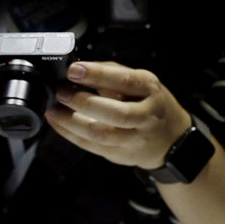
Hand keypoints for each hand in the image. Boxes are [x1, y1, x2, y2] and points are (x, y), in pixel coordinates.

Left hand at [46, 61, 192, 169]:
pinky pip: (91, 146)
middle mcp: (146, 116)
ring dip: (71, 122)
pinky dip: (70, 134)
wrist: (171, 139)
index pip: (125, 81)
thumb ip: (113, 73)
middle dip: (83, 102)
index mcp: (150, 90)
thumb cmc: (150, 104)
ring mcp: (134, 139)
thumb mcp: (142, 82)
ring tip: (53, 109)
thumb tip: (80, 68)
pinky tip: (57, 122)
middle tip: (61, 92)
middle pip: (115, 113)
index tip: (74, 70)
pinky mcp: (120, 154)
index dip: (97, 76)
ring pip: (100, 134)